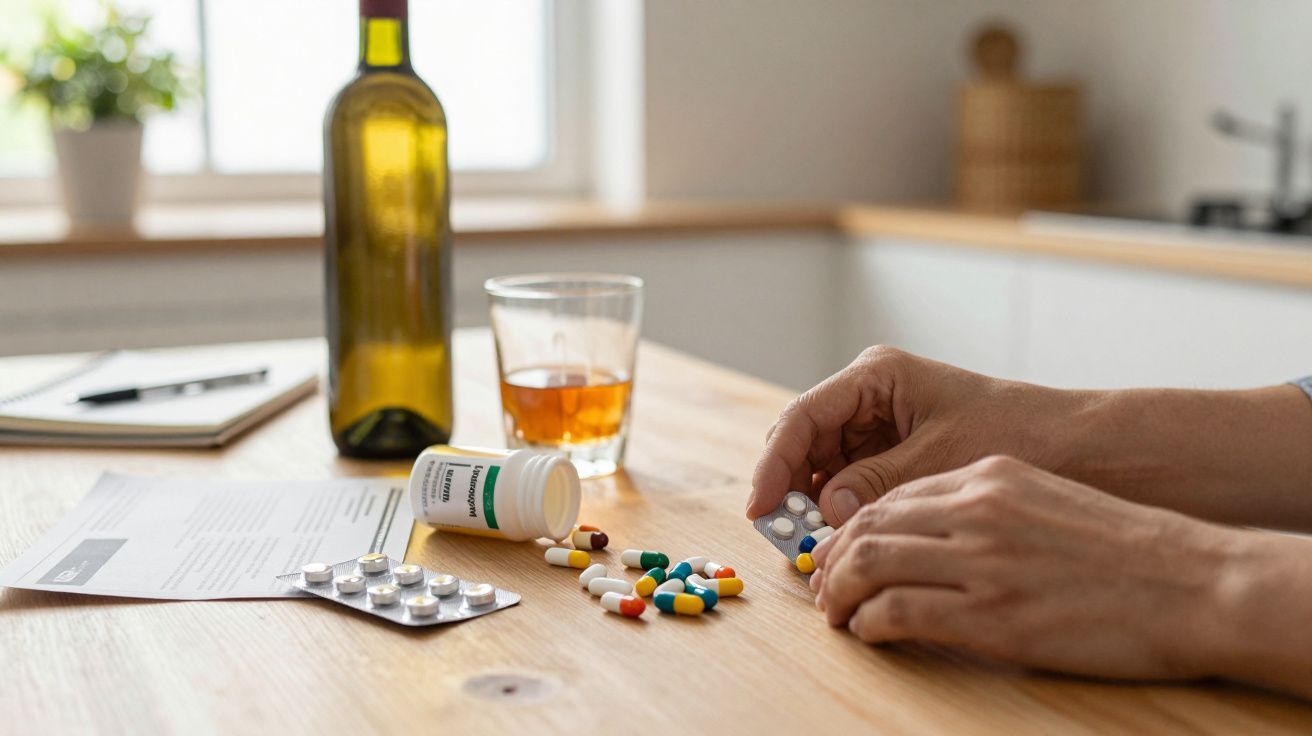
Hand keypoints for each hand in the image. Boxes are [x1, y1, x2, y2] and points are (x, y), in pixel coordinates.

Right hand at [748, 346, 1084, 524]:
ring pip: (822, 469)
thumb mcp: (940, 459)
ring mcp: (879, 427)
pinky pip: (849, 485)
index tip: (760, 509)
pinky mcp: (892, 457)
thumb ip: (876, 483)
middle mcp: (869, 398)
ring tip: (812, 548)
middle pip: (804, 444)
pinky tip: (840, 541)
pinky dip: (841, 513)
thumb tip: (826, 511)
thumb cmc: (1019, 433)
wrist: (1080, 446)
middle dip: (790, 490)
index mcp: (876, 377)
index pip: (802, 418)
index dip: (774, 465)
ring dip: (813, 507)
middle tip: (784, 538)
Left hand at [810, 455, 1263, 682]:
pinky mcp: (989, 613)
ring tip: (833, 613)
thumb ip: (986, 510)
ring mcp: (980, 560)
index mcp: (988, 476)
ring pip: (870, 562)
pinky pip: (898, 612)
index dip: (855, 526)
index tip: (842, 551)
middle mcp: (975, 509)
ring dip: (839, 591)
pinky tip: (866, 632)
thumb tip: (932, 538)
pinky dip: (868, 623)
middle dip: (834, 557)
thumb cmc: (1127, 551)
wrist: (1192, 582)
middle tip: (824, 587)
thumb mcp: (1046, 501)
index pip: (894, 496)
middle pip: (870, 524)